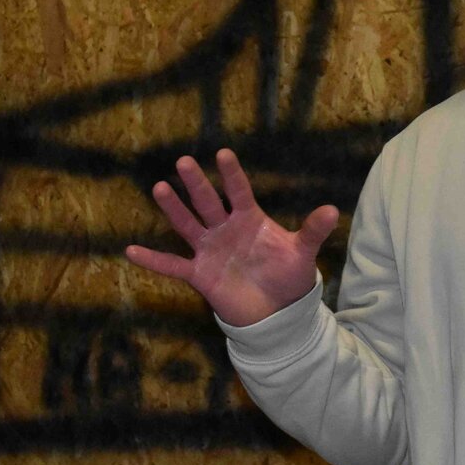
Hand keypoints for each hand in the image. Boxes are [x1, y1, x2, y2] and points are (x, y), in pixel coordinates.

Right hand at [125, 148, 338, 327]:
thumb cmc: (288, 276)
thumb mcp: (302, 253)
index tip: (223, 154)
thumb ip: (313, 231)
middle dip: (197, 184)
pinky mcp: (199, 274)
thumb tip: (333, 210)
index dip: (232, 175)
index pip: (239, 192)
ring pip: (187, 225)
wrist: (276, 311)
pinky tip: (130, 251)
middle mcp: (225, 230)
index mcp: (250, 220)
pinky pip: (172, 265)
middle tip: (184, 161)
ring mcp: (209, 250)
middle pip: (208, 203)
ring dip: (174, 209)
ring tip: (159, 187)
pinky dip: (153, 260)